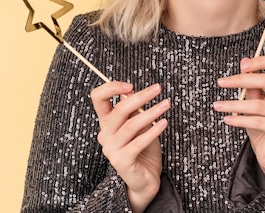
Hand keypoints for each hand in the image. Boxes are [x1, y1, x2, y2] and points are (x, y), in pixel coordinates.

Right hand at [90, 82, 169, 212]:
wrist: (145, 178)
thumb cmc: (143, 147)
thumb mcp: (139, 123)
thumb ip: (134, 109)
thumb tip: (131, 90)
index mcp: (106, 122)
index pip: (98, 98)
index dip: (111, 87)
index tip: (130, 85)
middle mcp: (105, 134)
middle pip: (119, 110)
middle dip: (140, 96)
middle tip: (158, 88)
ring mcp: (111, 149)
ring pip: (131, 125)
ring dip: (151, 112)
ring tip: (166, 104)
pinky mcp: (121, 161)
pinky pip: (138, 142)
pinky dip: (153, 131)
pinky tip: (164, 123)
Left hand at [214, 56, 264, 182]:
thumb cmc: (263, 124)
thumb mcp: (255, 101)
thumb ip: (252, 84)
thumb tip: (244, 61)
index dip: (261, 61)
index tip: (242, 65)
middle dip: (241, 80)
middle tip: (221, 82)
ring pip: (258, 104)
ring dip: (234, 104)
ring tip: (218, 105)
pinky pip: (258, 121)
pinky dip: (239, 120)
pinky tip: (228, 119)